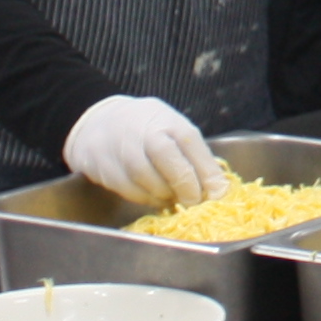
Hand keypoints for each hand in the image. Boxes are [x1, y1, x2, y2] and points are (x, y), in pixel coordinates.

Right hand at [66, 96, 223, 207]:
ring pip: (143, 175)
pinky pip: (126, 188)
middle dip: (183, 182)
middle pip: (164, 154)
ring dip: (163, 194)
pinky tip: (153, 197)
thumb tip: (219, 191)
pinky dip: (144, 198)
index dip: (205, 169)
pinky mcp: (103, 166)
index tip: (217, 193)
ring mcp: (118, 146)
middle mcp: (141, 128)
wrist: (100, 123)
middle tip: (193, 201)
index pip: (189, 140)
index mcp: (165, 119)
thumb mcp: (174, 134)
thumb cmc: (147, 132)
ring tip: (172, 199)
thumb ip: (196, 159)